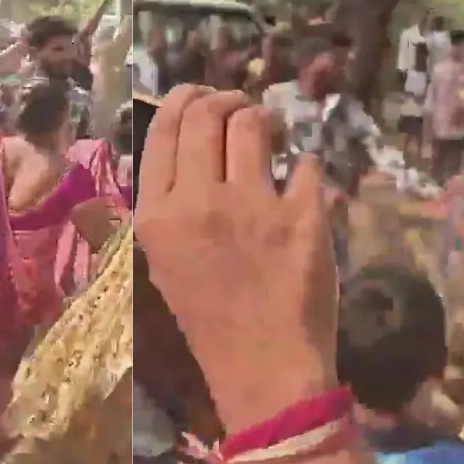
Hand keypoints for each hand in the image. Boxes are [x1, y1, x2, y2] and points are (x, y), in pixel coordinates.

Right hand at [133, 85, 338, 430]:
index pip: (164, 130)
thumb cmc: (207, 318)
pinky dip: (303, 165)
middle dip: (226, 99)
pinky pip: (305, 165)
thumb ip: (164, 205)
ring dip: (264, 118)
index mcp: (157, 214)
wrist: (264, 368)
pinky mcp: (303, 217)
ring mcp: (253, 206)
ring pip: (255, 125)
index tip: (200, 95)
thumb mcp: (160, 260)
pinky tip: (301, 179)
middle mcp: (199, 201)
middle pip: (208, 115)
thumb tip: (180, 148)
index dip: (183, 99)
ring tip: (273, 130)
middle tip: (240, 108)